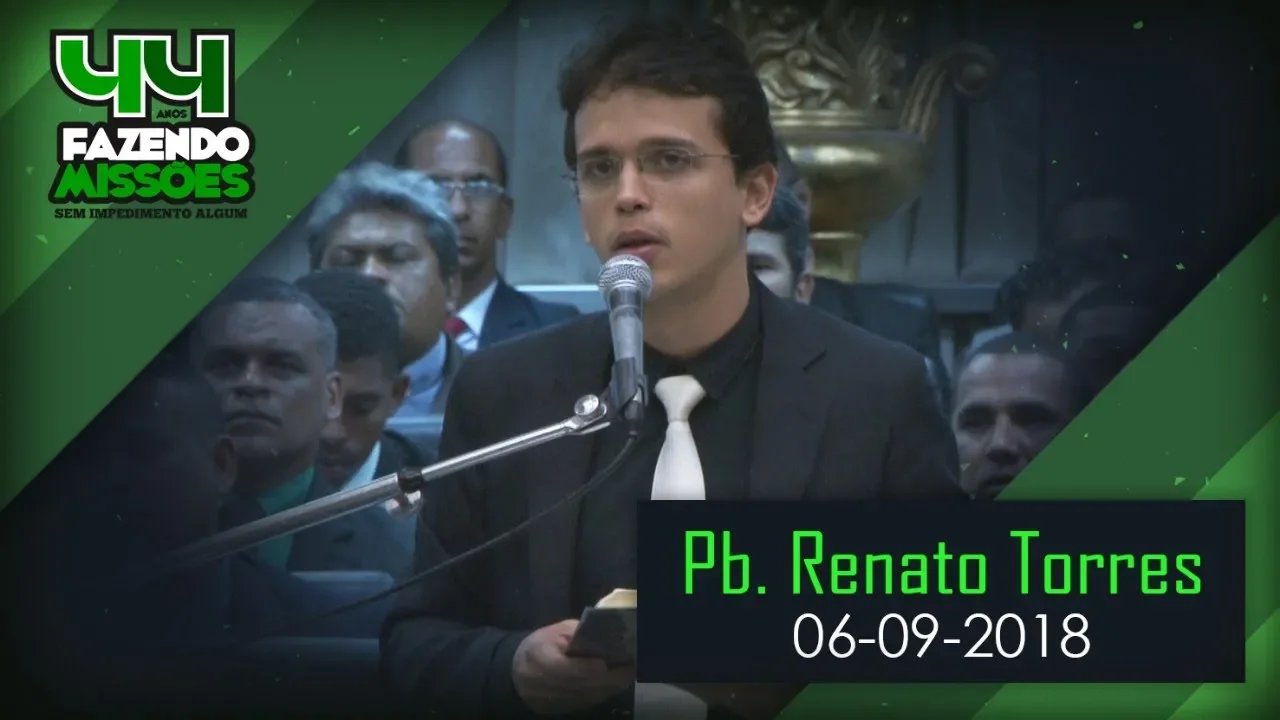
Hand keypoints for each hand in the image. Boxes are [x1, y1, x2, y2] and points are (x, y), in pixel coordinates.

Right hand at [512, 619, 633, 714]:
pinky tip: (613, 681)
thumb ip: (579, 634)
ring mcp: (552, 702)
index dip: (584, 669)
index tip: (604, 663)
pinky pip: (587, 703)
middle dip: (608, 678)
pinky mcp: (560, 711)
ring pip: (588, 697)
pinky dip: (602, 692)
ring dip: (610, 686)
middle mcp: (544, 685)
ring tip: (627, 672)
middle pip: (581, 686)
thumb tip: (606, 637)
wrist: (517, 672)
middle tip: (630, 667)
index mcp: (539, 658)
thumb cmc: (541, 646)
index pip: (563, 669)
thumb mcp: (556, 631)